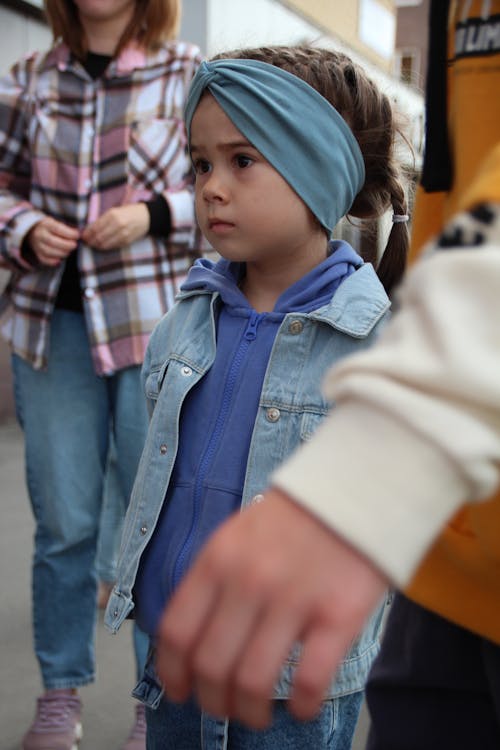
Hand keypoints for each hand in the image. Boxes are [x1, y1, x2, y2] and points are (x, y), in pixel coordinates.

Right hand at [27, 217, 78, 265]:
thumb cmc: (53, 227)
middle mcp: (40, 234)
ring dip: (63, 253)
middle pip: (53, 242)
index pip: (57, 229)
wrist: (36, 232)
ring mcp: (37, 245)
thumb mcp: (59, 222)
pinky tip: (61, 259)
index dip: (69, 233)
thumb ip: (69, 228)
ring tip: (69, 251)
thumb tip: (81, 234)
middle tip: (75, 245)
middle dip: (67, 245)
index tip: (78, 236)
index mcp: (46, 224)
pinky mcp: (38, 254)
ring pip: (49, 252)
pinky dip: (55, 261)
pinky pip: (46, 260)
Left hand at [81, 203, 149, 249]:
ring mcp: (123, 234)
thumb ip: (103, 219)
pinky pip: (113, 246)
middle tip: (87, 242)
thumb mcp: (115, 210)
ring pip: (105, 244)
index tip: (83, 236)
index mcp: (113, 215)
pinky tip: (102, 245)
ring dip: (97, 246)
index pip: (95, 228)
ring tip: (93, 245)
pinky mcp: (127, 241)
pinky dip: (106, 247)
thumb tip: (90, 229)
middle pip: (99, 237)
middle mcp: (118, 225)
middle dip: (91, 241)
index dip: (87, 234)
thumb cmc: (129, 212)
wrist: (146, 217)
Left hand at [156, 489, 387, 727]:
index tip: (180, 691)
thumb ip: (211, 581)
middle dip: (213, 701)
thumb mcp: (235, 536)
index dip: (172, 673)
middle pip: (211, 665)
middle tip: (225, 707)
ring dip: (250, 713)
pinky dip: (301, 707)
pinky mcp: (338, 615)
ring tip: (258, 715)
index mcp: (218, 560)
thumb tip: (190, 641)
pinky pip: (309, 680)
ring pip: (253, 681)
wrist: (353, 491)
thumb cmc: (291, 519)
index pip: (177, 631)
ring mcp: (293, 599)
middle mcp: (248, 581)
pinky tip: (301, 708)